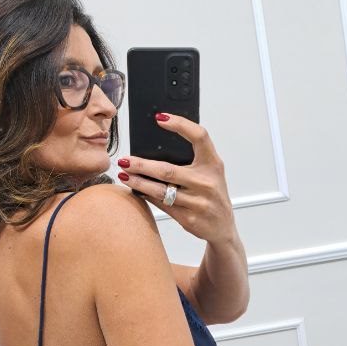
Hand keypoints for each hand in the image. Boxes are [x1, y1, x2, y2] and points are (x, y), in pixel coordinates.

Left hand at [116, 113, 234, 242]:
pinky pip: (162, 205)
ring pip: (160, 190)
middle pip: (168, 170)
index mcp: (213, 164)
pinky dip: (147, 196)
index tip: (160, 118)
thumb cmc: (212, 194)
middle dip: (142, 165)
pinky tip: (136, 190)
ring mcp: (199, 202)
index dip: (180, 124)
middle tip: (125, 160)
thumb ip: (192, 160)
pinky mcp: (189, 219)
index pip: (199, 136)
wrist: (222, 227)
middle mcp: (207, 182)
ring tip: (124, 176)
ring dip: (138, 182)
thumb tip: (155, 148)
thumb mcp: (210, 173)